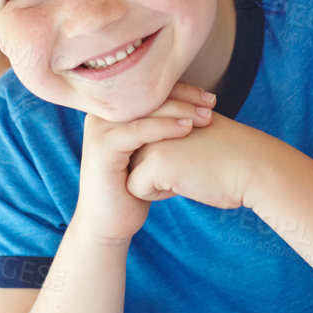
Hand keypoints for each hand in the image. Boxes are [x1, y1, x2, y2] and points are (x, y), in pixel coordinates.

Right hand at [76, 81, 215, 244]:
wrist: (111, 222)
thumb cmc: (136, 186)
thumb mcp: (152, 152)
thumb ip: (164, 127)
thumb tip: (200, 107)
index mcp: (113, 110)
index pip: (150, 90)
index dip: (182, 90)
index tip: (210, 97)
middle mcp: (102, 114)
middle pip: (148, 95)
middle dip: (184, 97)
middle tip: (212, 102)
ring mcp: (99, 128)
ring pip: (146, 110)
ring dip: (179, 110)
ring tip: (205, 116)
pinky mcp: (102, 147)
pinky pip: (139, 130)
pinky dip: (164, 127)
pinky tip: (187, 128)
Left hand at [126, 111, 257, 210]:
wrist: (255, 166)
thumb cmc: (228, 153)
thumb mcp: (194, 127)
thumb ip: (166, 125)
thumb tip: (138, 148)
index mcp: (162, 102)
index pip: (138, 134)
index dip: (157, 151)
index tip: (185, 153)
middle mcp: (152, 114)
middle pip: (131, 152)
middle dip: (150, 165)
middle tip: (188, 162)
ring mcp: (152, 136)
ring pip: (129, 170)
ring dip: (153, 179)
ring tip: (186, 171)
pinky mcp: (155, 161)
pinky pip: (136, 189)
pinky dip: (157, 194)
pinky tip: (183, 185)